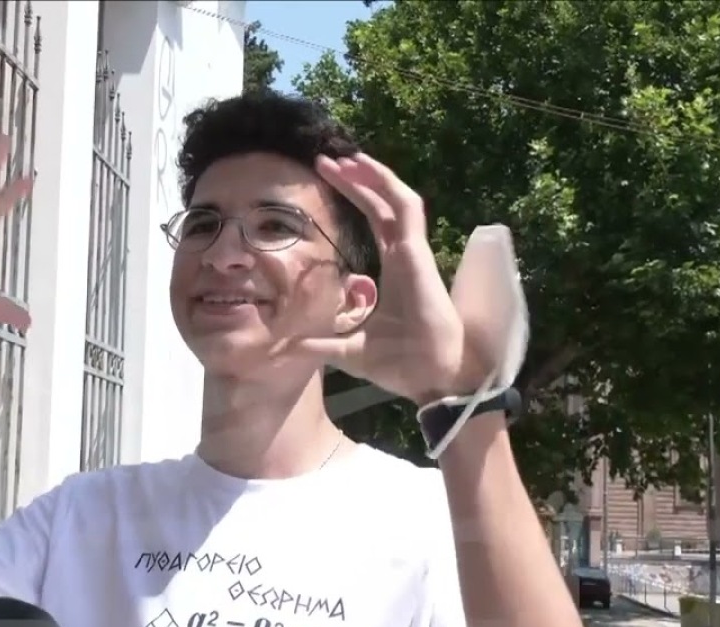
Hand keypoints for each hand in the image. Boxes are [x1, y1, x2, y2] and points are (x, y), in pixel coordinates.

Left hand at [303, 153, 499, 405]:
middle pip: (381, 204)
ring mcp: (412, 252)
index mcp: (394, 269)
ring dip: (371, 176)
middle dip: (357, 179)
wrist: (430, 375)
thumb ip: (323, 344)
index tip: (328, 181)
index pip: (375, 220)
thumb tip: (288, 348)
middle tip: (327, 160)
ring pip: (395, 199)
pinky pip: (406, 210)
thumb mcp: (350, 351)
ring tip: (344, 159)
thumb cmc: (400, 363)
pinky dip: (388, 187)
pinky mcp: (417, 253)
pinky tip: (367, 171)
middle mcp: (405, 254)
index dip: (357, 197)